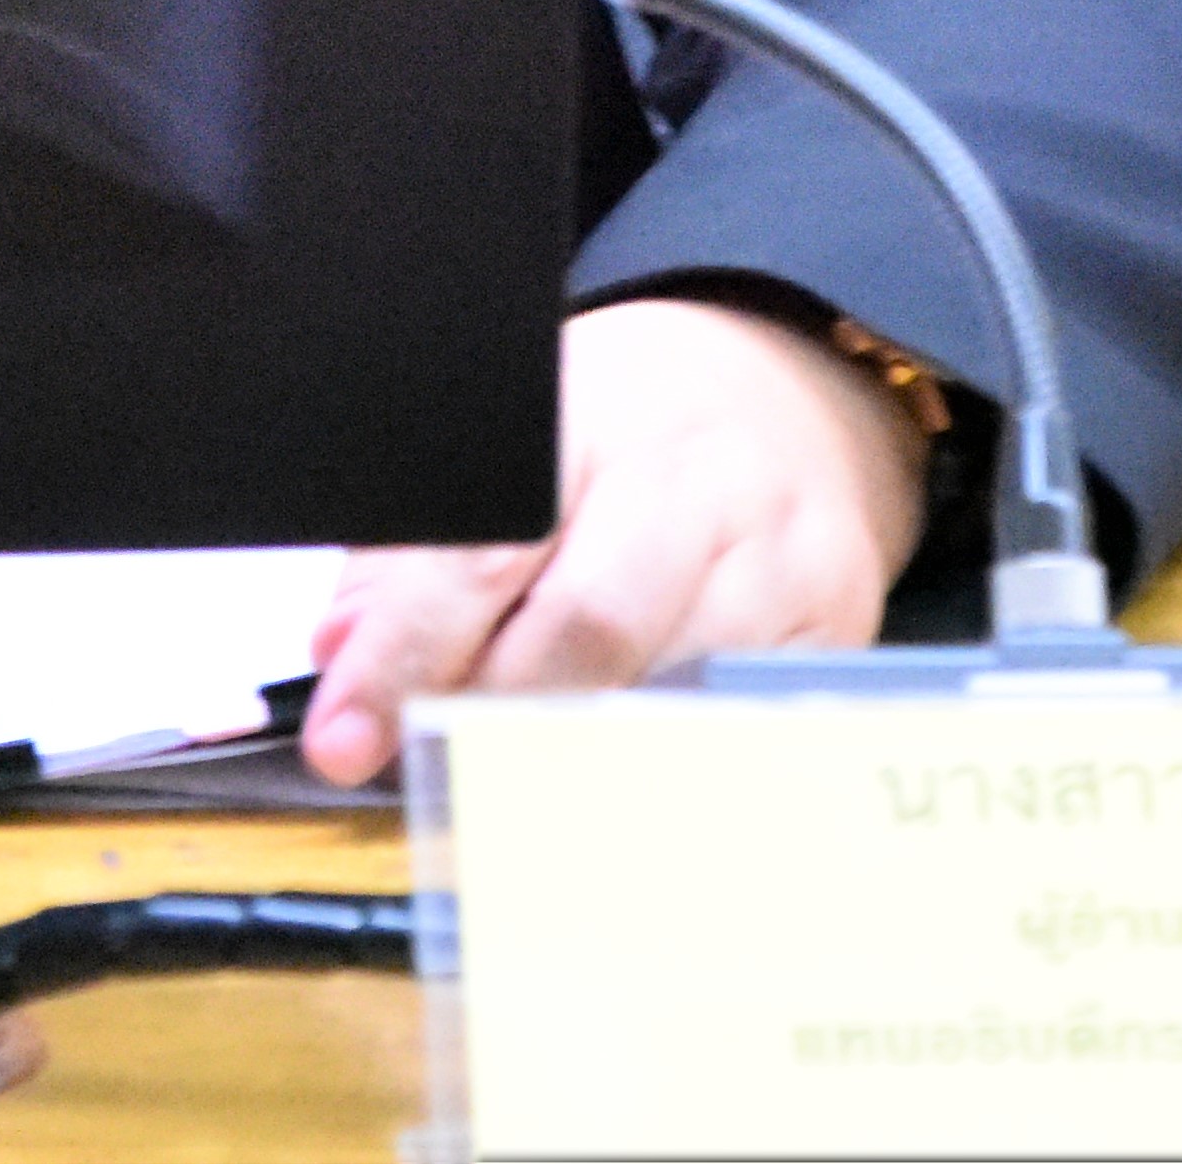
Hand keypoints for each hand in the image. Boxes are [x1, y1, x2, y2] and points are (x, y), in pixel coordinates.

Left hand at [296, 296, 935, 785]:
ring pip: (671, 691)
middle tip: (435, 769)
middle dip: (493, 717)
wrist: (796, 391)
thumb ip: (419, 553)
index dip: (407, 653)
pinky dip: (670, 768)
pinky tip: (622, 783)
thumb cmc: (633, 427)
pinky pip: (740, 727)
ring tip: (518, 790)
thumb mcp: (515, 443)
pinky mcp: (836, 624)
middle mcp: (690, 480)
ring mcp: (776, 554)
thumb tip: (346, 657)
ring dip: (579, 759)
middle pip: (587, 626)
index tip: (347, 735)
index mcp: (583, 417)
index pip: (482, 548)